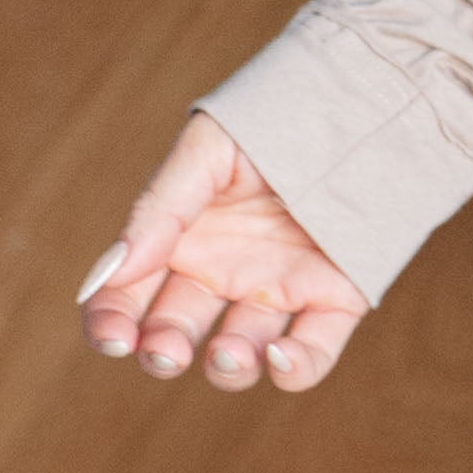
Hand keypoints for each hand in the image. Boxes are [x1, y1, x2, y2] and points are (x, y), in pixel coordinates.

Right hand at [79, 115, 369, 391]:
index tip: (114, 337)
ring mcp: (278, 290)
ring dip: (226, 366)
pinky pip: (311, 353)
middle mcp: (223, 273)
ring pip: (240, 354)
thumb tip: (109, 273)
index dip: (111, 322)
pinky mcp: (334, 300)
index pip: (128, 295)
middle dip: (162, 350)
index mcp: (181, 239)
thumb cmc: (274, 122)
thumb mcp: (207, 152)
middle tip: (163, 351)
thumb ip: (159, 210)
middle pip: (175, 332)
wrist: (363, 103)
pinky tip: (279, 356)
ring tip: (226, 352)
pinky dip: (294, 369)